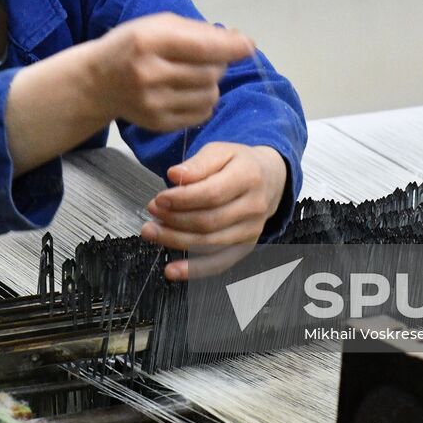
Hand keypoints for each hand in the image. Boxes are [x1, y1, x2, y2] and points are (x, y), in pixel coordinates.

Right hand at [91, 13, 253, 132]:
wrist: (98, 81)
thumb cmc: (133, 46)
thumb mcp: (157, 25)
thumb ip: (198, 31)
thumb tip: (242, 43)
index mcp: (147, 42)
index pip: (201, 47)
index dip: (230, 47)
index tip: (249, 45)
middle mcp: (148, 74)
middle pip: (210, 72)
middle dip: (217, 64)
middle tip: (204, 59)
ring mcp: (152, 103)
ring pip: (210, 95)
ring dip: (211, 83)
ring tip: (194, 75)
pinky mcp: (157, 124)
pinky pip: (201, 114)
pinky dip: (203, 102)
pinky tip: (187, 91)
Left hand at [141, 142, 287, 280]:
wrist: (270, 179)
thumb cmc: (239, 164)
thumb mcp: (220, 151)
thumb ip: (198, 164)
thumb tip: (175, 175)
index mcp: (249, 177)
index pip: (212, 194)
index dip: (182, 199)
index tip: (160, 198)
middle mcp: (254, 207)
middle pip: (209, 222)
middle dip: (174, 220)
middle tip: (152, 212)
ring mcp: (251, 230)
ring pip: (209, 244)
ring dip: (176, 241)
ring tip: (153, 232)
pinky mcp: (245, 246)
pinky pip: (219, 263)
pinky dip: (194, 270)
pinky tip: (173, 270)